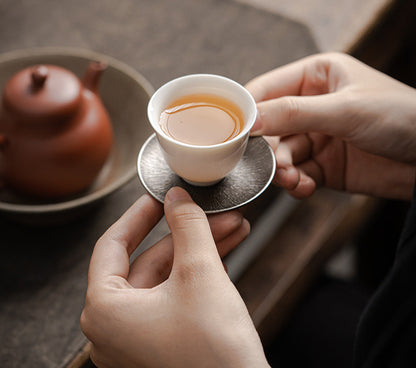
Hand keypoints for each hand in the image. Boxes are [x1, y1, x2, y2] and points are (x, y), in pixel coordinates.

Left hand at [81, 187, 268, 367]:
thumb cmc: (214, 355)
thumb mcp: (200, 273)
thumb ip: (187, 226)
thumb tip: (177, 197)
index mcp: (105, 310)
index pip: (113, 244)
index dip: (140, 214)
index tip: (159, 195)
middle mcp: (115, 327)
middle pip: (149, 259)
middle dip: (186, 231)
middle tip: (210, 210)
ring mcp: (139, 337)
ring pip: (168, 276)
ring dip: (200, 248)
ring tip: (231, 226)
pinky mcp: (162, 342)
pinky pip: (176, 295)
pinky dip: (200, 271)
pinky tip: (226, 248)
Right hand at [247, 52, 415, 199]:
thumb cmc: (401, 116)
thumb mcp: (345, 109)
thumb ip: (294, 114)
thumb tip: (250, 119)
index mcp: (315, 77)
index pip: (266, 90)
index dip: (248, 110)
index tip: (234, 133)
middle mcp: (311, 106)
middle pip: (269, 127)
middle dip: (269, 149)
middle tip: (272, 165)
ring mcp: (316, 136)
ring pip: (281, 154)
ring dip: (282, 169)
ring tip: (292, 179)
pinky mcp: (322, 165)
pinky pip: (297, 174)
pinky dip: (296, 183)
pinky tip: (304, 187)